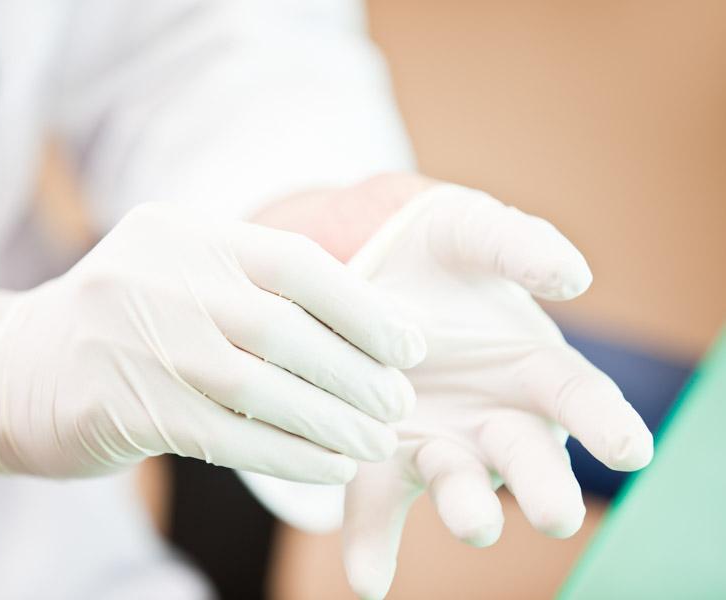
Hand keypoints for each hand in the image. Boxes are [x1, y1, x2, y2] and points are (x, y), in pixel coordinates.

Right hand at [0, 203, 425, 483]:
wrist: (12, 368)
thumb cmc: (125, 324)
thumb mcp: (181, 279)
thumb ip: (254, 288)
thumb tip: (368, 324)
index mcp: (185, 233)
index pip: (296, 261)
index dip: (365, 308)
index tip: (411, 347)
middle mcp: (160, 276)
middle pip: (284, 327)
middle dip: (355, 372)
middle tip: (399, 405)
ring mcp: (135, 340)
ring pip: (259, 386)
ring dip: (331, 421)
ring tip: (376, 443)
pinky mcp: (120, 406)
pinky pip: (227, 435)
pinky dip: (289, 454)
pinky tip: (329, 467)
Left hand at [342, 184, 653, 598]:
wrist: (371, 267)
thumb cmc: (441, 252)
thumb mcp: (478, 232)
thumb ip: (521, 246)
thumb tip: (574, 277)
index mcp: (533, 370)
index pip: (582, 399)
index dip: (608, 422)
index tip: (632, 448)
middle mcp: (494, 418)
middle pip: (527, 458)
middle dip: (542, 487)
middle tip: (550, 512)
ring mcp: (439, 440)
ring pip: (457, 483)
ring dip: (465, 508)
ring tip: (471, 522)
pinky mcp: (382, 455)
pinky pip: (378, 504)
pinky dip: (373, 543)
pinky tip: (367, 580)